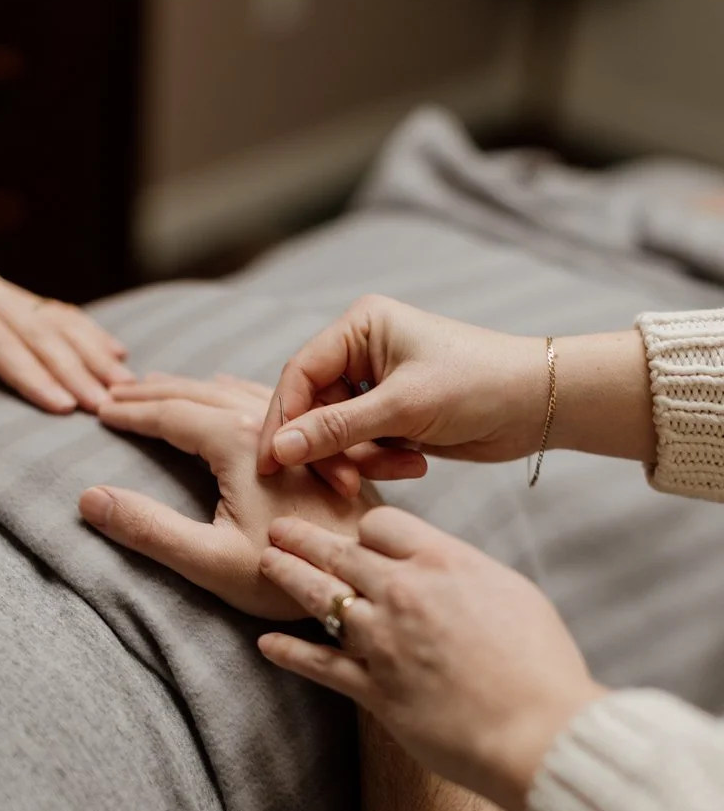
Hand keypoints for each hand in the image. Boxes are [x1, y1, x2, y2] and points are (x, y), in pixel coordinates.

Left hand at [0, 270, 133, 411]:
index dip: (31, 376)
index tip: (64, 409)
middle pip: (36, 332)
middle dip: (74, 371)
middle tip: (104, 406)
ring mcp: (5, 294)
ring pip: (58, 322)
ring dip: (95, 357)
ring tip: (123, 388)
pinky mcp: (22, 303)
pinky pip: (65, 317)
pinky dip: (93, 338)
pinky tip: (118, 357)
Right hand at [79, 373, 378, 619]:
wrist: (368, 574)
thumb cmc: (293, 573)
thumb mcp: (212, 560)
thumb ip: (149, 529)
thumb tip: (90, 498)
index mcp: (239, 441)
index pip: (171, 414)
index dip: (130, 413)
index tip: (98, 412)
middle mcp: (271, 420)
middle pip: (198, 393)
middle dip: (152, 392)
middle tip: (114, 390)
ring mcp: (299, 427)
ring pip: (231, 390)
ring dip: (189, 387)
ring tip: (158, 386)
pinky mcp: (321, 440)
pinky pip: (264, 398)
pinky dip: (228, 391)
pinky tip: (229, 391)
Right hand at [257, 294, 548, 488]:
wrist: (537, 405)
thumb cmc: (477, 385)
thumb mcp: (402, 408)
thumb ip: (336, 429)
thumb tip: (279, 448)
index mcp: (360, 327)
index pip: (299, 374)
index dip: (283, 419)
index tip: (273, 462)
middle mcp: (363, 351)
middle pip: (313, 408)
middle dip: (328, 448)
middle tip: (342, 482)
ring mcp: (377, 385)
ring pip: (337, 434)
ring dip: (361, 459)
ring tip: (403, 465)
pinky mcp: (393, 415)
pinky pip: (363, 446)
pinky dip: (382, 461)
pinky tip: (416, 462)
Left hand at [258, 507, 604, 810]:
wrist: (538, 729)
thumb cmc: (540, 664)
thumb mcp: (514, 594)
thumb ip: (467, 574)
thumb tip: (445, 568)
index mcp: (445, 562)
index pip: (383, 523)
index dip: (365, 527)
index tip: (356, 535)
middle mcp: (405, 592)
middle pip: (340, 552)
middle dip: (304, 537)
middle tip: (278, 528)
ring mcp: (384, 641)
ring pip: (320, 597)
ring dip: (287, 577)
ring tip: (265, 564)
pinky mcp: (374, 689)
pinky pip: (320, 664)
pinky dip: (289, 653)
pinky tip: (267, 644)